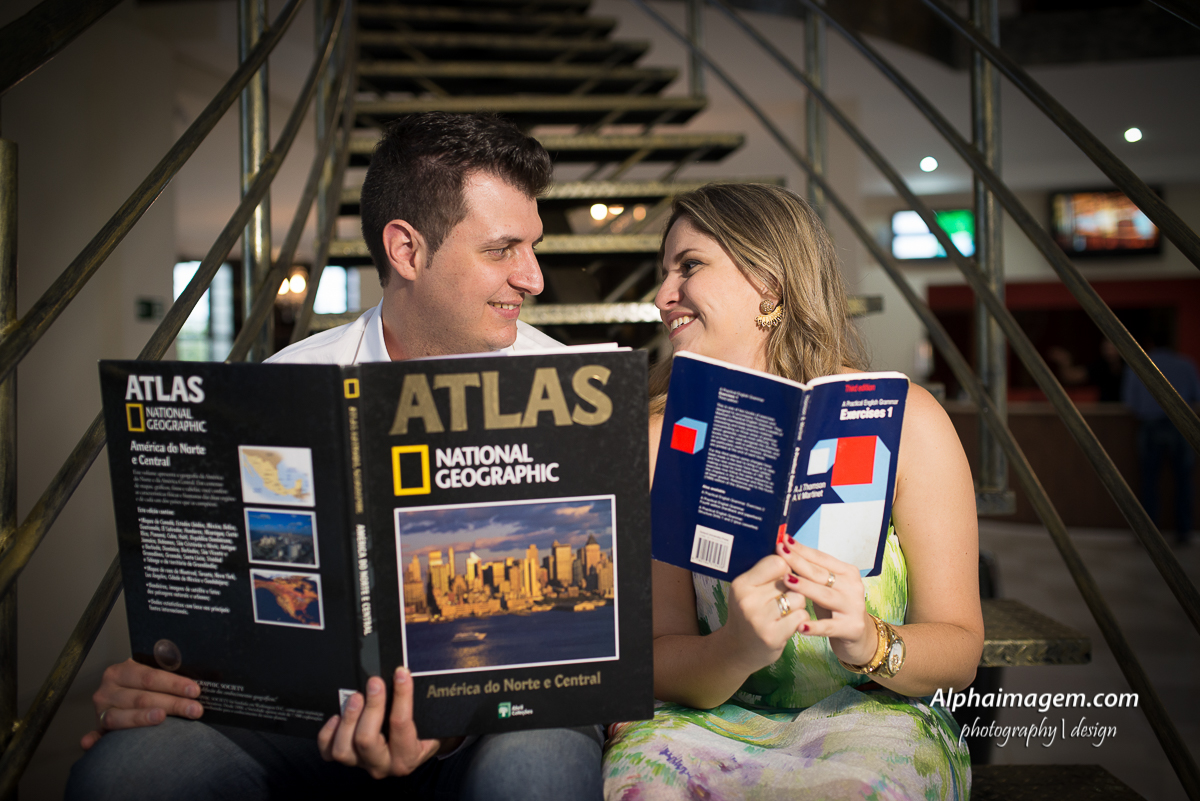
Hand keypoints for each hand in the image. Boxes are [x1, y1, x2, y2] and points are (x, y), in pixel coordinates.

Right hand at [82, 659, 202, 749]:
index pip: (150, 677)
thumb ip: (171, 674)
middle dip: (171, 704)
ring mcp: (100, 710)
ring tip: (162, 719)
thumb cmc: (144, 684)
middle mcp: (107, 689)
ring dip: (144, 719)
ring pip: (123, 716)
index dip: (174, 684)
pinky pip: (96, 735)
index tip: (195, 691)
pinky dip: (93, 740)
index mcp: (122, 671)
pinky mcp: (98, 728)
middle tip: (194, 710)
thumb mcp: (153, 673)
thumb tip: (211, 675)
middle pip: (142, 697)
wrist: (121, 689)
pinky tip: (92, 744)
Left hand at [317, 667, 449, 778]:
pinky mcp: (349, 761)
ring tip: (355, 697)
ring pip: (344, 749)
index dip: (401, 695)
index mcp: (408, 756)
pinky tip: (336, 716)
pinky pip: (329, 753)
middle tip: (375, 683)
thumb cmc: (426, 732)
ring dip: (348, 719)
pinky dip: (329, 734)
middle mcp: (384, 765)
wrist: (417, 751)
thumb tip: (407, 675)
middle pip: (366, 740)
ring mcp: (363, 764)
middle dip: (371, 707)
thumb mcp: (431, 721)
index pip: (401, 724)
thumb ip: (420, 703)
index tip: (401, 673)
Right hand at [721, 553, 809, 674]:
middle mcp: (747, 600)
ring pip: (799, 598)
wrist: (739, 649)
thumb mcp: (749, 590)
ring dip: (799, 604)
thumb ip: (766, 572)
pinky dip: (801, 619)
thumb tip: (790, 546)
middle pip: (790, 580)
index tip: (782, 577)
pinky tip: (789, 624)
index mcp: (741, 584)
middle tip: (781, 599)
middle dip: (793, 588)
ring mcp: (759, 619)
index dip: (786, 568)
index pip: (776, 562)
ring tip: (785, 612)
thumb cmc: (751, 614)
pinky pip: (802, 616)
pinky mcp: (773, 636)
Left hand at [774, 537, 875, 665]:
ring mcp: (853, 607)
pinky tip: (800, 625)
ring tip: (787, 580)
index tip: (783, 540)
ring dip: (805, 587)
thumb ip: (811, 572)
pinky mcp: (852, 628)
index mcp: (847, 572)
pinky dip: (815, 626)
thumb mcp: (826, 587)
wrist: (858, 636)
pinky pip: (829, 626)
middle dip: (798, 562)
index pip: (821, 558)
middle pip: (821, 573)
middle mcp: (853, 586)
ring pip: (825, 595)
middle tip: (780, 553)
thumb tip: (785, 552)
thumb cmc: (835, 607)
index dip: (801, 549)